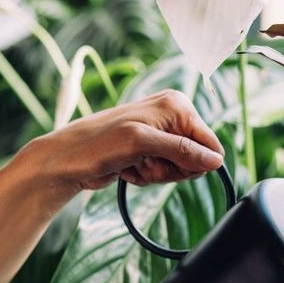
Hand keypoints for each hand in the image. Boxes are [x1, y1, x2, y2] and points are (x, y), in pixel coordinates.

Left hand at [16, 90, 224, 206]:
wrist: (67, 159)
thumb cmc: (98, 144)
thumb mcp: (143, 144)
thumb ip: (182, 151)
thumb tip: (216, 160)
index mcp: (176, 106)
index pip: (210, 145)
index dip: (194, 163)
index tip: (167, 162)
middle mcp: (171, 117)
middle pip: (196, 160)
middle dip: (171, 169)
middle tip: (145, 162)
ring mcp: (160, 135)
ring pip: (179, 170)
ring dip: (156, 174)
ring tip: (134, 163)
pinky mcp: (149, 151)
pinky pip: (163, 173)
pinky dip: (146, 176)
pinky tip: (128, 167)